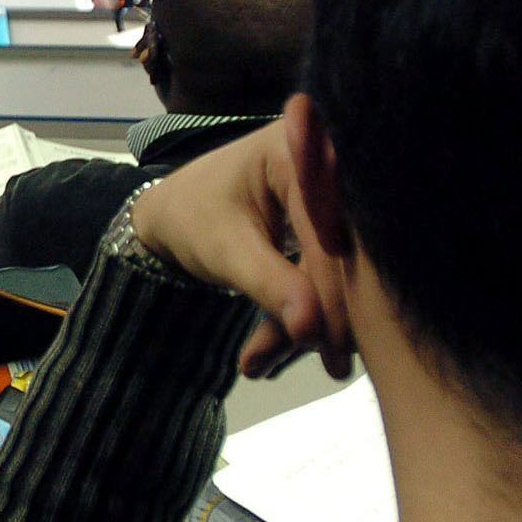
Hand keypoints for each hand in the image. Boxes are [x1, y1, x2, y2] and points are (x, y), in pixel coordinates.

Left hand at [129, 119, 355, 379]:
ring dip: (310, 321)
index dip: (335, 298)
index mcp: (300, 152)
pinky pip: (329, 271)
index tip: (335, 352)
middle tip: (324, 368)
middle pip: (347, 256)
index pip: (331, 238)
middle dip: (327, 316)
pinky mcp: (332, 223)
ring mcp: (334, 194)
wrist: (174, 212)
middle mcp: (328, 164)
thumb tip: (313, 333)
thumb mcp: (227, 251)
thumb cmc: (193, 217)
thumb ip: (270, 286)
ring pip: (340, 271)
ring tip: (263, 361)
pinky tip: (267, 351)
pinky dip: (303, 310)